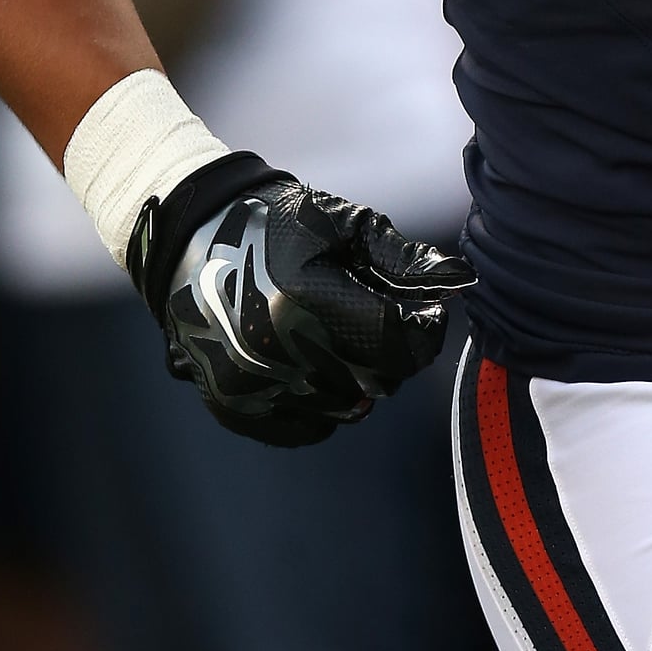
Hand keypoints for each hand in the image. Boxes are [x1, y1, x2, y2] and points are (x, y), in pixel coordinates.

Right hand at [128, 153, 474, 446]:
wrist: (192, 238)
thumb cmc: (277, 222)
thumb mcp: (343, 223)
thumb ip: (402, 258)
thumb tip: (459, 280)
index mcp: (305, 297)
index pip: (397, 343)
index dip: (425, 330)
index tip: (427, 311)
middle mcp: (276, 349)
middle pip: (377, 381)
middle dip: (393, 353)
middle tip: (380, 319)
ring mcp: (252, 383)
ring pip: (347, 409)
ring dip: (361, 379)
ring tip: (342, 337)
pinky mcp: (234, 404)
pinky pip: (308, 428)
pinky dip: (324, 405)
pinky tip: (315, 366)